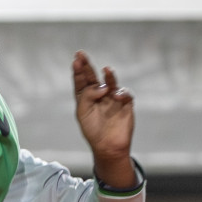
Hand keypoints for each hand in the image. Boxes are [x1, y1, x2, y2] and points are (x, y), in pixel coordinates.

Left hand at [72, 51, 136, 189]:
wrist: (107, 147)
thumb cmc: (92, 130)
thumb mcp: (83, 112)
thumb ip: (88, 95)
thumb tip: (102, 86)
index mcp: (86, 96)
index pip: (81, 80)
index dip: (78, 70)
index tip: (76, 60)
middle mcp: (99, 94)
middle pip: (93, 76)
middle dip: (87, 66)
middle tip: (82, 55)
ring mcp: (112, 98)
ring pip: (111, 82)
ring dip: (109, 75)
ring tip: (106, 69)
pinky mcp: (125, 104)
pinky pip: (125, 94)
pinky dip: (121, 93)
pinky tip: (115, 95)